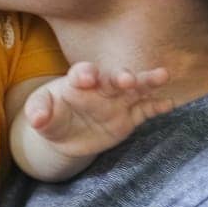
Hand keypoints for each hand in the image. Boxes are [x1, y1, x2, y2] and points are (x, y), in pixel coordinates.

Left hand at [24, 61, 172, 158]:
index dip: (85, 74)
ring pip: (135, 88)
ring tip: (162, 75)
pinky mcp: (128, 117)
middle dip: (121, 76)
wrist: (66, 133)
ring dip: (147, 82)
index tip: (88, 78)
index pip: (82, 73)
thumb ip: (38, 113)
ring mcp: (117, 101)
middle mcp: (101, 87)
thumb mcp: (40, 114)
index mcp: (77, 81)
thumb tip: (37, 119)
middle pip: (113, 78)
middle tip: (127, 79)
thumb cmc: (51, 116)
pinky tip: (170, 103)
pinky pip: (145, 110)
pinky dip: (157, 106)